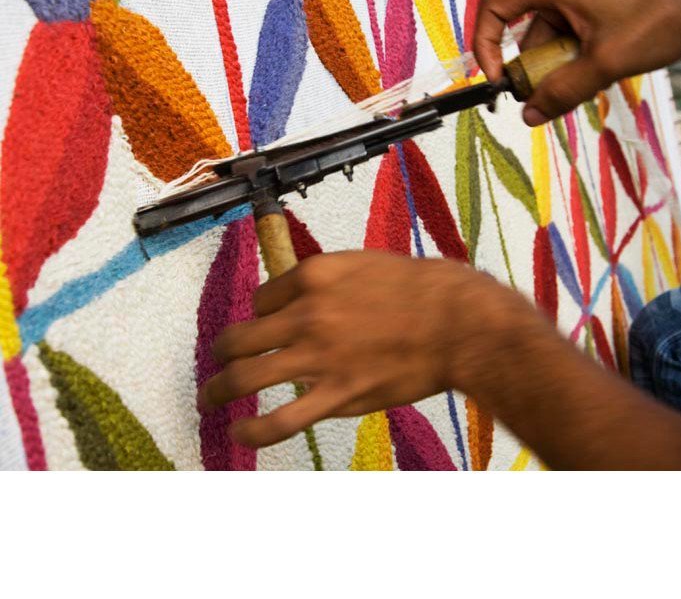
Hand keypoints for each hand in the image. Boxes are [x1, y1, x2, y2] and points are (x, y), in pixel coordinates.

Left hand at [198, 251, 528, 447]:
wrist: (457, 322)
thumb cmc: (419, 289)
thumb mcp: (363, 264)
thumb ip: (324, 279)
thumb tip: (295, 297)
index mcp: (312, 276)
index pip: (261, 300)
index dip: (262, 316)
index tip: (269, 327)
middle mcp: (306, 314)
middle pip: (240, 337)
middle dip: (223, 351)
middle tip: (220, 359)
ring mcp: (318, 357)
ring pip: (245, 377)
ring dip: (218, 389)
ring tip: (210, 398)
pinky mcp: (337, 394)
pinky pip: (280, 419)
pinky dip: (253, 430)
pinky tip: (241, 431)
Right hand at [473, 0, 680, 124]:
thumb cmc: (664, 17)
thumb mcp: (605, 63)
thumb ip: (562, 91)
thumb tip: (529, 116)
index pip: (494, 8)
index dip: (485, 46)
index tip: (497, 79)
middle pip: (526, 28)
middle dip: (533, 66)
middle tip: (545, 97)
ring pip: (551, 32)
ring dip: (558, 63)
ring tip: (586, 83)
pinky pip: (572, 28)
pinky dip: (575, 52)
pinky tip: (596, 69)